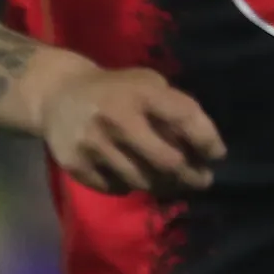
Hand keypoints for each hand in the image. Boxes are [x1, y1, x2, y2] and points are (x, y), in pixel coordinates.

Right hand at [41, 66, 223, 193]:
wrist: (56, 94)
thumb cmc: (115, 90)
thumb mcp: (147, 84)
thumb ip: (174, 109)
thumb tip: (204, 149)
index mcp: (140, 92)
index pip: (185, 118)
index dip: (208, 140)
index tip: (217, 154)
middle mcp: (116, 118)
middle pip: (168, 162)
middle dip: (192, 175)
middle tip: (202, 180)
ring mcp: (92, 144)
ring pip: (144, 181)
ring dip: (166, 185)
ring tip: (174, 182)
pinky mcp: (76, 165)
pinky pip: (117, 188)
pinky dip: (133, 187)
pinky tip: (138, 178)